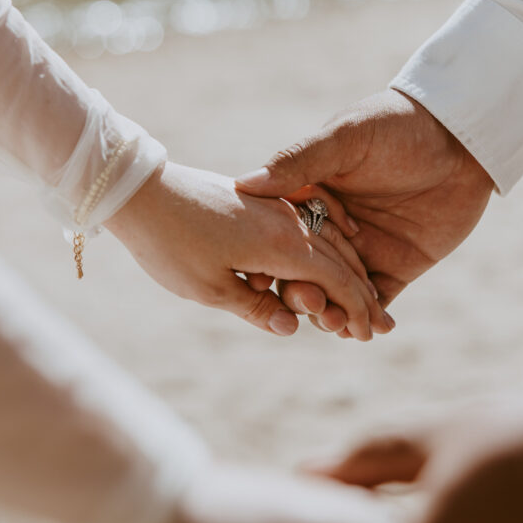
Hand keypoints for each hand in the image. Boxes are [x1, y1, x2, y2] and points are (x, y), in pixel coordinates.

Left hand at [106, 161, 391, 340]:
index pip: (336, 281)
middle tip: (383, 324)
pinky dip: (329, 247)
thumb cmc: (169, 244)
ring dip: (351, 270)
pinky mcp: (262, 202)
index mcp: (281, 244)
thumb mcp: (208, 288)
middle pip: (341, 260)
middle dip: (364, 294)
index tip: (372, 333)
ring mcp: (277, 207)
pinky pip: (310, 225)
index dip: (357, 308)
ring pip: (329, 240)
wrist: (139, 190)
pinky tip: (334, 255)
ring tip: (366, 297)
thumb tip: (291, 328)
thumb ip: (255, 308)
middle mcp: (288, 221)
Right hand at [236, 89, 492, 334]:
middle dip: (302, 293)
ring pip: (336, 293)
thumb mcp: (347, 137)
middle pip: (304, 271)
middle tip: (309, 306)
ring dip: (331, 313)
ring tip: (335, 324)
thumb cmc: (399, 124)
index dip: (269, 259)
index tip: (259, 279)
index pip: (278, 235)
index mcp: (308, 195)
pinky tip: (363, 332)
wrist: (463, 138)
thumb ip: (300, 161)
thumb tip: (244, 184)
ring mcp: (361, 251)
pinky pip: (375, 300)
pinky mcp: (395, 267)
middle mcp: (329, 227)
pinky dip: (367, 318)